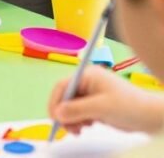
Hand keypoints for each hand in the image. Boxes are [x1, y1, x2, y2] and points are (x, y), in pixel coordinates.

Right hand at [49, 65, 163, 135]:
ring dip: (71, 119)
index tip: (55, 118)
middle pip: (65, 97)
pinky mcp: (95, 106)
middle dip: (64, 113)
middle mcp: (87, 83)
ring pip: (70, 107)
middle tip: (69, 128)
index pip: (63, 86)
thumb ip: (77, 109)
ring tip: (79, 130)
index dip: (55, 101)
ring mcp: (91, 95)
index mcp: (87, 76)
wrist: (151, 117)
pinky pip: (79, 113)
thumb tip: (57, 113)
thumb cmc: (128, 106)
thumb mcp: (101, 107)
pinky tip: (85, 127)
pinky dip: (78, 121)